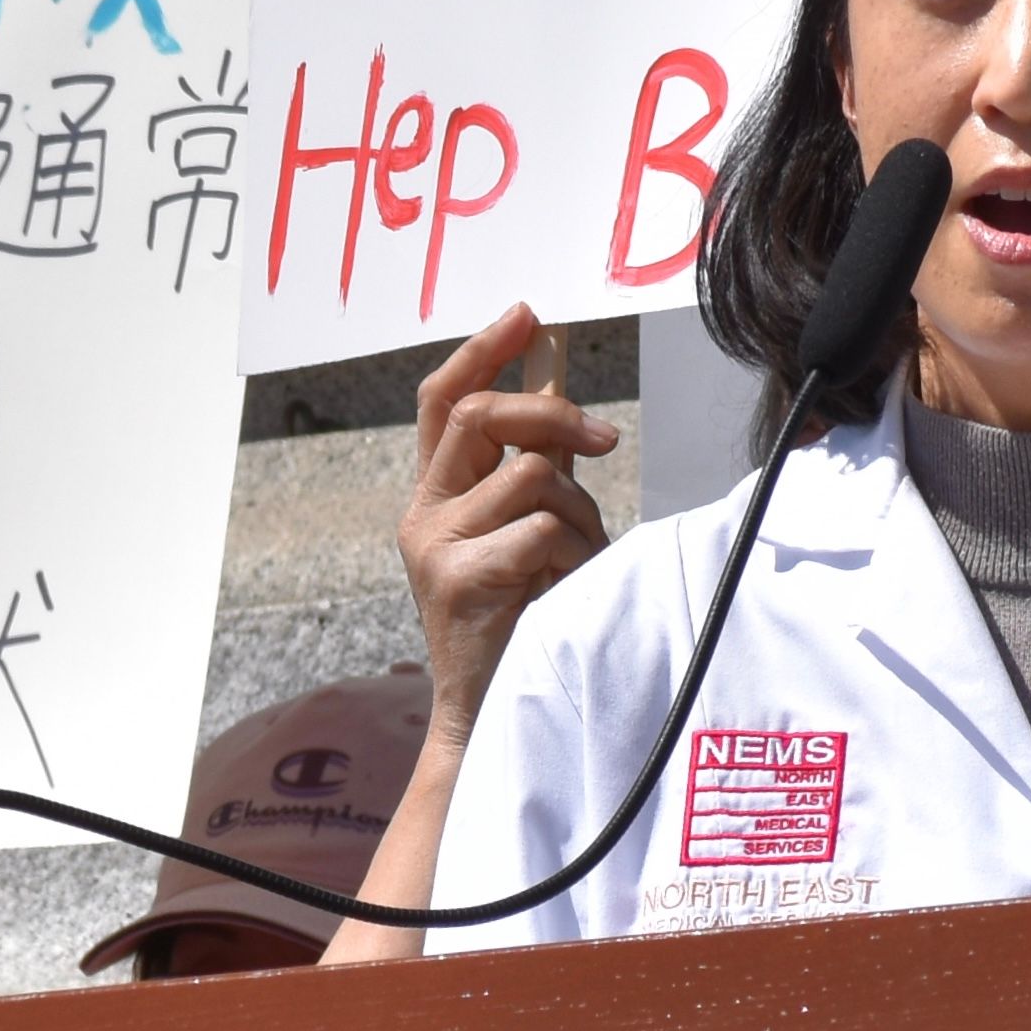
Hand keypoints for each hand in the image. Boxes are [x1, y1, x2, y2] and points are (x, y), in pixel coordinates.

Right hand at [400, 302, 618, 743]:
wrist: (490, 717)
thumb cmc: (521, 622)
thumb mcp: (529, 528)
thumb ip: (535, 460)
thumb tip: (558, 383)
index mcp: (435, 496)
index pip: (441, 401)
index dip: (482, 351)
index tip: (528, 313)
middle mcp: (422, 515)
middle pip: (477, 416)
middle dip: (552, 414)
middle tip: (607, 441)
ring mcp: (434, 548)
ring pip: (529, 477)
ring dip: (578, 514)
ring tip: (578, 561)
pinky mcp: (457, 581)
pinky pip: (538, 529)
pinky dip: (571, 553)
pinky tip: (564, 589)